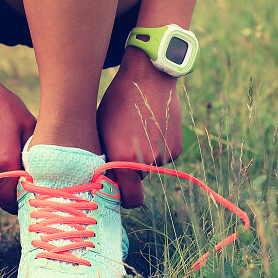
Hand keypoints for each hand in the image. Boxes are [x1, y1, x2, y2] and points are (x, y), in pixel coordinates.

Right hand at [0, 69, 36, 211]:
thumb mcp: (28, 123)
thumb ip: (35, 152)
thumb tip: (42, 168)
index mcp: (3, 163)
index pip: (12, 201)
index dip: (23, 200)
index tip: (32, 192)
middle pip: (4, 188)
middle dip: (15, 180)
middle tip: (22, 161)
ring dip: (0, 168)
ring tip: (2, 141)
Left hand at [97, 51, 182, 206]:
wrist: (147, 78)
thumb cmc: (116, 103)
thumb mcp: (101, 131)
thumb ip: (105, 159)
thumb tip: (106, 182)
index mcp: (122, 160)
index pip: (130, 199)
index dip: (125, 198)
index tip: (120, 191)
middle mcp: (145, 162)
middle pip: (138, 179)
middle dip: (131, 168)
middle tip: (126, 142)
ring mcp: (163, 155)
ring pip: (151, 166)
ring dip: (145, 155)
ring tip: (139, 128)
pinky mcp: (176, 148)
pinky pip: (164, 156)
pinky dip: (159, 146)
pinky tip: (153, 126)